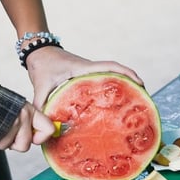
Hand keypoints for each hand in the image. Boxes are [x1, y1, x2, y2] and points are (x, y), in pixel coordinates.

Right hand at [0, 102, 54, 150]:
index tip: (33, 138)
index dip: (40, 139)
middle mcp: (22, 116)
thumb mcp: (19, 107)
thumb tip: (36, 138)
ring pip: (5, 146)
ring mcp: (8, 122)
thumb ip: (29, 121)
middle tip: (5, 132)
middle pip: (24, 146)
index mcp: (31, 111)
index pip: (49, 130)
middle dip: (13, 143)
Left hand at [23, 45, 143, 108]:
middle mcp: (90, 69)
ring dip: (124, 84)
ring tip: (132, 101)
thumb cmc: (41, 64)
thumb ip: (42, 106)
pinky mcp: (85, 76)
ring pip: (111, 76)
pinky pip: (102, 80)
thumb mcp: (40, 86)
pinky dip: (111, 87)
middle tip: (142, 97)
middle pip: (117, 72)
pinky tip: (111, 102)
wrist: (37, 51)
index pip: (110, 67)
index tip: (140, 83)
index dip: (127, 74)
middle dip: (132, 82)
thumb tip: (44, 128)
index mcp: (84, 69)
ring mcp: (88, 72)